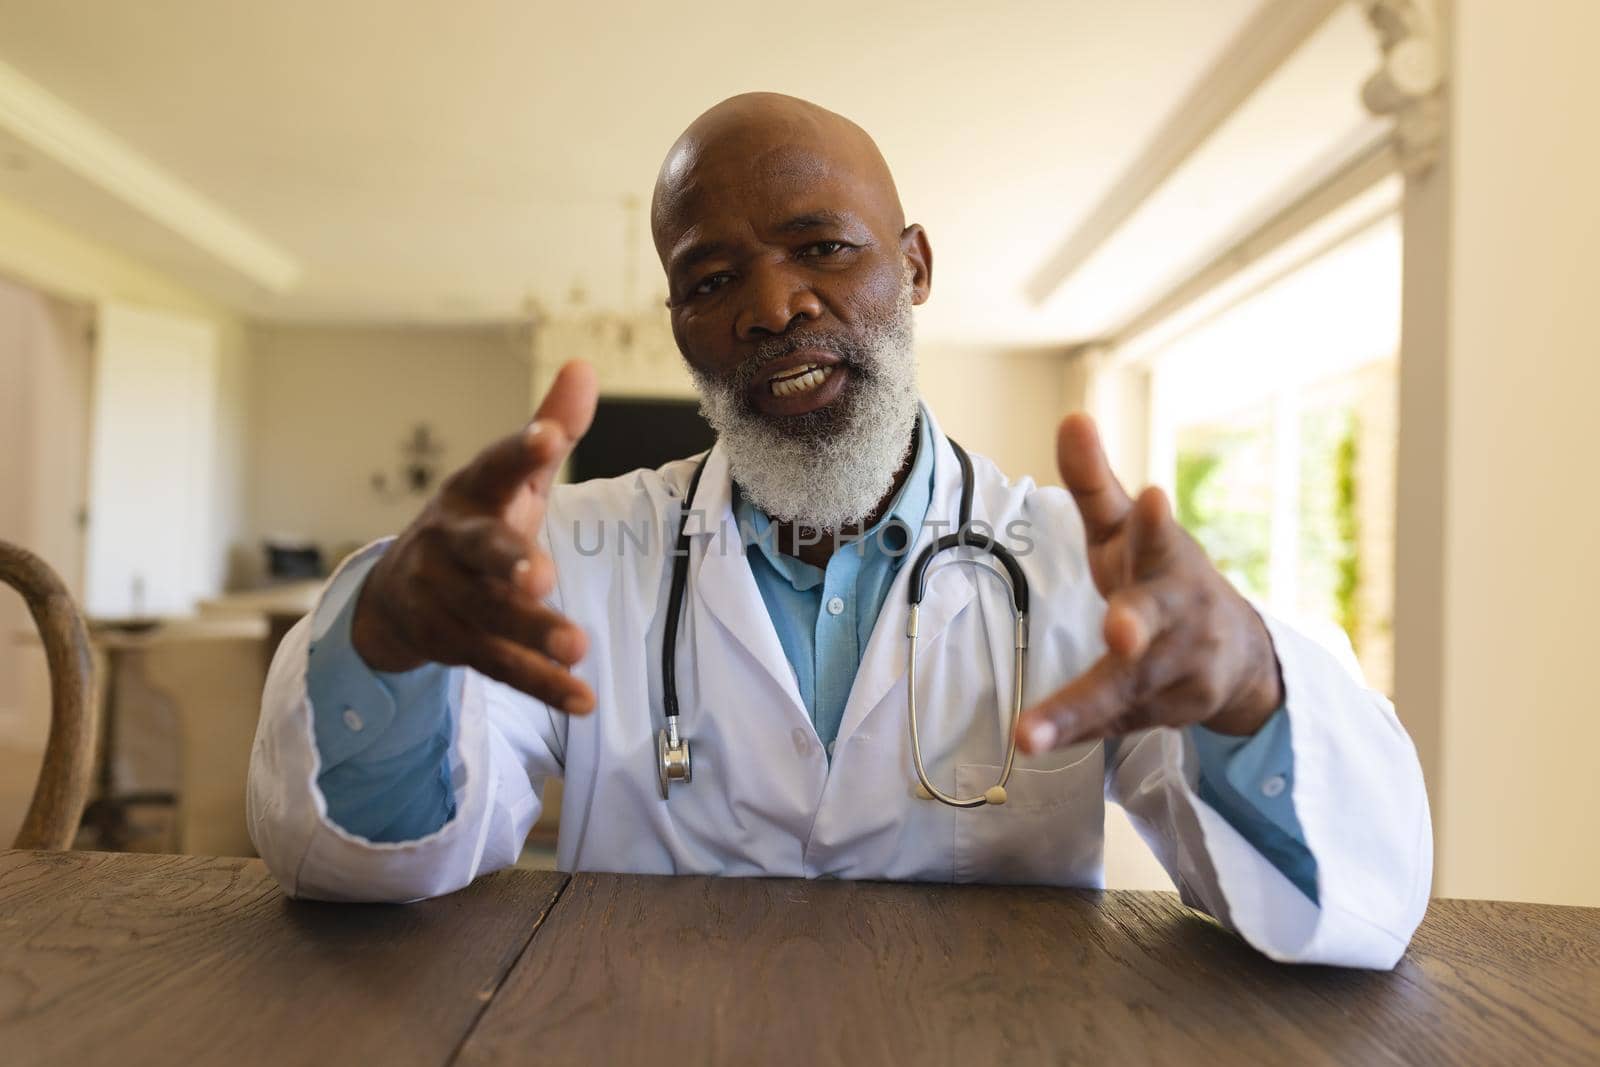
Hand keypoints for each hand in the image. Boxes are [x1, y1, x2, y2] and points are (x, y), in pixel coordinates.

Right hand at [350, 361, 599, 713]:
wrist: (395, 596)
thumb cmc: (475, 525)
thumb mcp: (511, 480)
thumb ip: (550, 427)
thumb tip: (584, 366)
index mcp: (470, 495)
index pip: (495, 467)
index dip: (520, 452)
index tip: (549, 438)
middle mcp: (449, 544)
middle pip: (479, 552)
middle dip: (507, 562)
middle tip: (540, 573)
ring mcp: (443, 598)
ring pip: (488, 617)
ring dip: (531, 632)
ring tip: (577, 647)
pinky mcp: (449, 645)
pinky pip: (497, 666)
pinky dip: (540, 684)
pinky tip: (582, 699)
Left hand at [1016, 413, 1283, 753]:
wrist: (1240, 654)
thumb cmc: (1161, 578)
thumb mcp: (1125, 532)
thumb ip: (1094, 484)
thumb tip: (1071, 416)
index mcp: (1165, 560)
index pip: (1161, 536)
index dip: (1155, 521)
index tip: (1153, 498)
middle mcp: (1179, 615)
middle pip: (1152, 622)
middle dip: (1136, 625)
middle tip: (1118, 632)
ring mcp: (1181, 669)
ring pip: (1124, 692)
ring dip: (1077, 712)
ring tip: (1028, 735)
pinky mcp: (1170, 713)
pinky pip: (1114, 724)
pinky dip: (1077, 733)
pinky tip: (1036, 742)